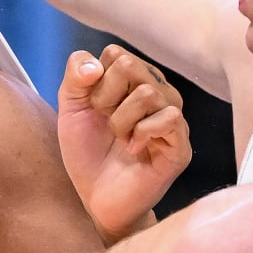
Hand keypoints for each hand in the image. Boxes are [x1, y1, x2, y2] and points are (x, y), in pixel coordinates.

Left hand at [57, 47, 188, 242]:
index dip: (95, 82)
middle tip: (106, 124)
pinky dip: (141, 134)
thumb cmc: (88, 154)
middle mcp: (157, 93)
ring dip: (121, 121)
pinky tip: (133, 150)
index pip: (115, 54)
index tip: (94, 109)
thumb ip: (76, 77)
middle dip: (105, 98)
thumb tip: (96, 66)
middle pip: (130, 66)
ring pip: (148, 92)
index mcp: (133, 81)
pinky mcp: (181, 144)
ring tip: (121, 139)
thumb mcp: (71, 110)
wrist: (96, 198)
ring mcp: (172, 117)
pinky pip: (169, 118)